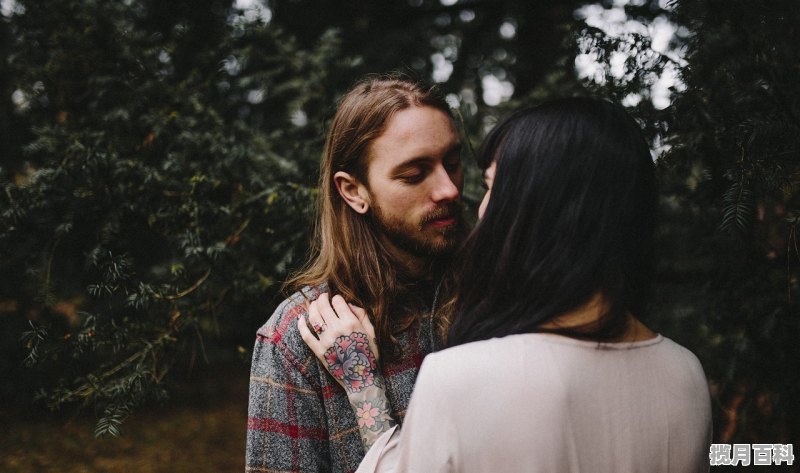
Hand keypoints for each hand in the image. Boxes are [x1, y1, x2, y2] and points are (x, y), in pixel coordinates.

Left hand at [298, 292, 395, 448]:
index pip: (338, 302)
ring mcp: (326, 340)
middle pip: (323, 306)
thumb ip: (362, 315)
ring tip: (313, 304)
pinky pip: (306, 335)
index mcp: (351, 323)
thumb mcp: (372, 332)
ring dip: (312, 307)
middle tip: (323, 297)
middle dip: (322, 298)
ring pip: (313, 317)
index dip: (337, 298)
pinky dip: (301, 325)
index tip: (337, 299)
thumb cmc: (369, 355)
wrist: (361, 380)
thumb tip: (349, 304)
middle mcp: (336, 330)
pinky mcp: (319, 351)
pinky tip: (300, 319)